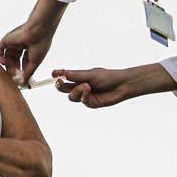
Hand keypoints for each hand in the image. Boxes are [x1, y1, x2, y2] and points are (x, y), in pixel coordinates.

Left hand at [0, 19, 53, 85]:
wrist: (38, 31)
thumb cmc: (40, 44)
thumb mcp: (34, 63)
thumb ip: (28, 74)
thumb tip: (24, 83)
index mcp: (30, 49)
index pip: (23, 62)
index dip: (21, 71)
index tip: (19, 79)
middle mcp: (22, 45)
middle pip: (14, 60)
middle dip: (13, 69)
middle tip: (13, 77)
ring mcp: (14, 42)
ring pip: (7, 56)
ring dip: (8, 65)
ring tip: (11, 70)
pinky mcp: (7, 39)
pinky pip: (0, 49)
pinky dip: (0, 57)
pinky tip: (4, 62)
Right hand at [53, 64, 176, 107]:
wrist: (122, 85)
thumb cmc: (108, 77)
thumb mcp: (91, 74)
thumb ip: (77, 76)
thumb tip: (63, 72)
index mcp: (79, 77)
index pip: (64, 77)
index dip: (58, 76)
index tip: (54, 74)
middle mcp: (80, 87)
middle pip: (64, 89)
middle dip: (60, 85)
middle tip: (59, 81)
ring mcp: (85, 95)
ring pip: (71, 97)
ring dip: (76, 91)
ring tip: (86, 85)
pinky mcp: (91, 103)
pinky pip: (82, 101)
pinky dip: (84, 95)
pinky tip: (89, 90)